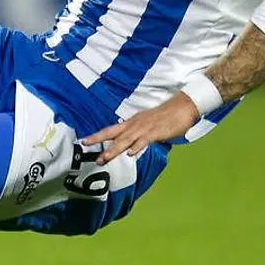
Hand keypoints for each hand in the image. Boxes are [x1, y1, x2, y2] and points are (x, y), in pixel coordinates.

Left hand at [81, 93, 199, 163]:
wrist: (181, 107)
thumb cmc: (164, 117)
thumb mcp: (145, 124)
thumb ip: (136, 133)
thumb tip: (128, 143)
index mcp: (131, 123)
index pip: (110, 130)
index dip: (97, 135)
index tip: (84, 141)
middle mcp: (134, 125)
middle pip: (113, 134)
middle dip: (99, 141)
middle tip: (87, 148)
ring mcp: (144, 128)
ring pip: (125, 140)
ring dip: (114, 149)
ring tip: (104, 157)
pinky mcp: (155, 132)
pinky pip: (144, 140)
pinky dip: (137, 147)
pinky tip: (130, 153)